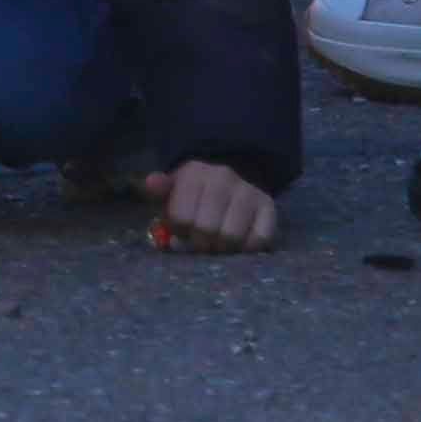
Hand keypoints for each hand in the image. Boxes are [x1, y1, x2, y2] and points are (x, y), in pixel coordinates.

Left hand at [143, 164, 280, 256]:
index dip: (179, 231)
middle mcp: (223, 177)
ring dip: (222, 248)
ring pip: (231, 237)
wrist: (228, 184)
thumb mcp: (170, 192)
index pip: (181, 217)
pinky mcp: (268, 207)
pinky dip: (247, 248)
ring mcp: (248, 191)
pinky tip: (239, 243)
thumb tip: (151, 182)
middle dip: (200, 243)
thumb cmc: (192, 197)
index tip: (182, 230)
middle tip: (201, 240)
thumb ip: (158, 191)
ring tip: (218, 242)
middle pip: (206, 229)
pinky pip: (259, 239)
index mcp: (194, 173)